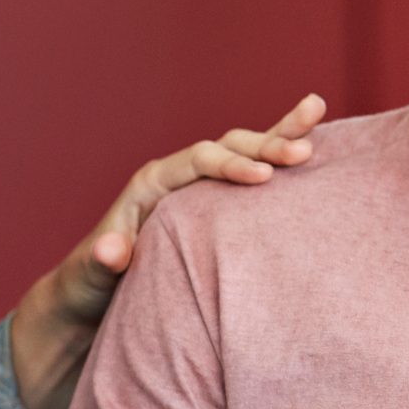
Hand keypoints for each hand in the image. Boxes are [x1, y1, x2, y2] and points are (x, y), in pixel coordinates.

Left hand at [10, 94, 325, 408]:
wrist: (94, 298)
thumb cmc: (90, 288)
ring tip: (316, 110)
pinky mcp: (222, 205)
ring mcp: (204, 189)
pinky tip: (318, 141)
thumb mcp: (89, 278)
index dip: (230, 166)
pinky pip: (256, 173)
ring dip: (281, 135)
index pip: (197, 162)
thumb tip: (112, 249)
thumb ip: (101, 262)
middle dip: (265, 146)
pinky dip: (282, 156)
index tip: (262, 178)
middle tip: (302, 152)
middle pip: (227, 147)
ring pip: (247, 151)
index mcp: (152, 186)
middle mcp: (180, 178)